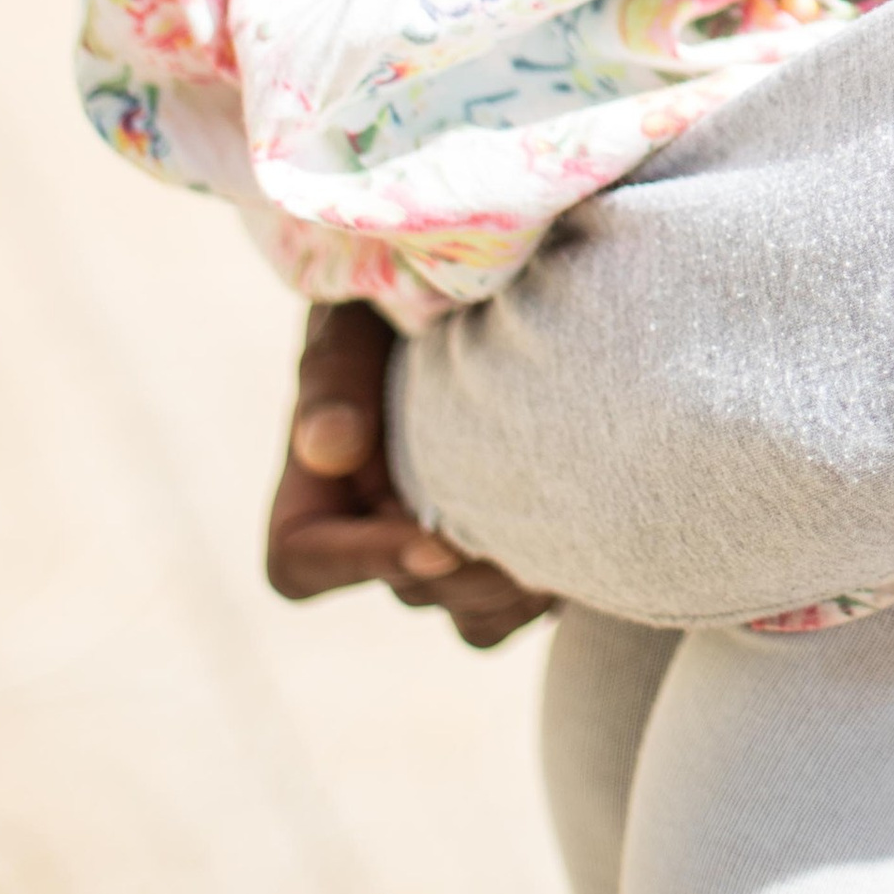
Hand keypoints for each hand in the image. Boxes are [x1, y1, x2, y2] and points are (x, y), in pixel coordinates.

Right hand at [267, 300, 555, 647]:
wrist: (490, 279)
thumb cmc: (401, 288)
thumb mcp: (356, 312)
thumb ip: (336, 371)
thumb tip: (331, 448)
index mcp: (318, 484)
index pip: (301, 562)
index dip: (362, 562)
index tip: (433, 538)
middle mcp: (376, 527)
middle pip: (407, 590)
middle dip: (463, 571)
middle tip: (527, 532)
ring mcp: (444, 542)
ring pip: (470, 615)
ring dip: (513, 589)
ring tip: (565, 539)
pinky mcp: (506, 542)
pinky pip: (520, 604)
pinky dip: (550, 585)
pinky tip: (592, 537)